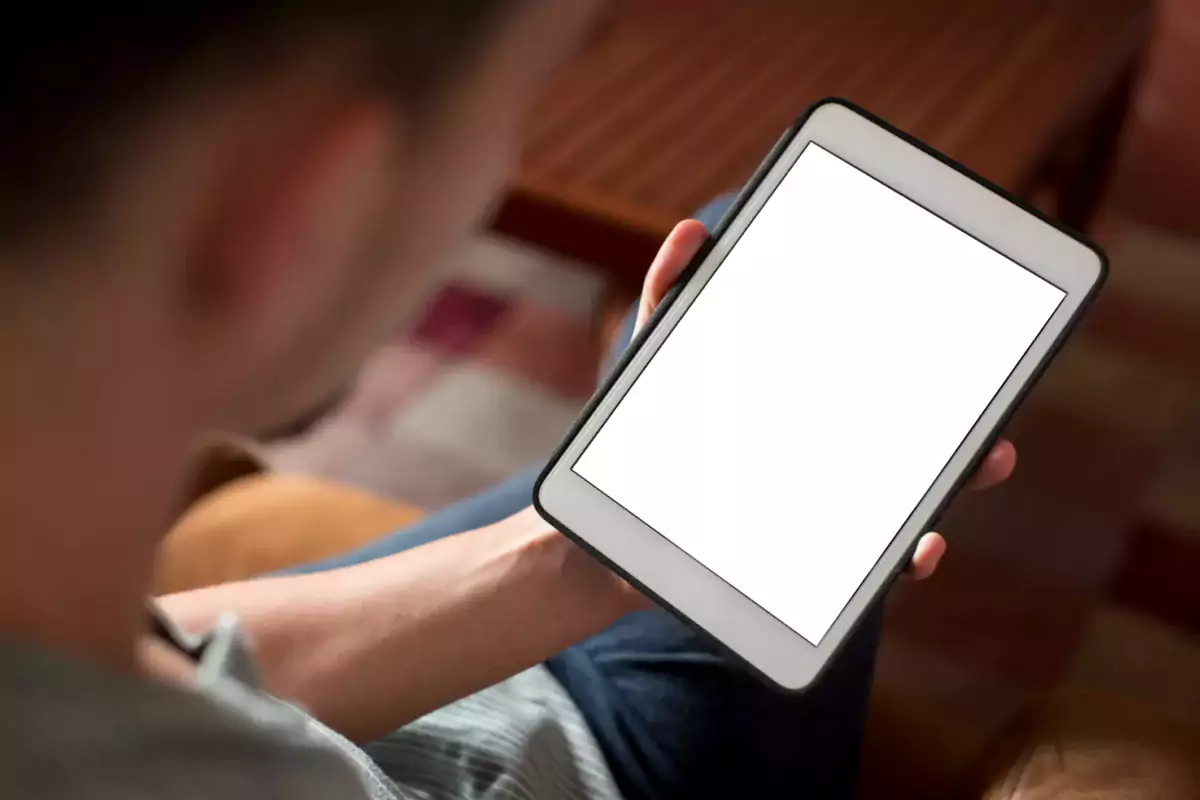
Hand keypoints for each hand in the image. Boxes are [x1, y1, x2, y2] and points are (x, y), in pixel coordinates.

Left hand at [636, 220, 1017, 580]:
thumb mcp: (658, 358)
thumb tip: (691, 231)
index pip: (877, 393)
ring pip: (899, 514)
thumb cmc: (651, 427)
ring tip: (973, 487)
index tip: (970, 358)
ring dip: (948, 503)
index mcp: (806, 411)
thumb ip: (672, 296)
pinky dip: (902, 565)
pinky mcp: (801, 567)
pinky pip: (864, 573)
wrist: (618, 514)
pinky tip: (921, 551)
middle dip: (963, 448)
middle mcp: (823, 465)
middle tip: (996, 440)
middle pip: (909, 454)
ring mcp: (818, 517)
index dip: (926, 379)